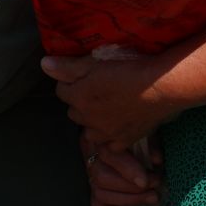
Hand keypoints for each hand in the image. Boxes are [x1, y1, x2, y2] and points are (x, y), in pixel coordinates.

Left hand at [43, 52, 177, 148]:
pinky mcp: (124, 141)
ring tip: (105, 108)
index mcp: (78, 97)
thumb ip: (68, 66)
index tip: (81, 75)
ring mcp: (106, 133)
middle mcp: (88, 119)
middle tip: (95, 89)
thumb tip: (44, 65)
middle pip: (74, 111)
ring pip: (90, 130)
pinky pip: (110, 144)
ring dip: (93, 121)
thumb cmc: (129, 69)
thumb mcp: (96, 61)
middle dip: (80, 102)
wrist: (161, 87)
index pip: (61, 90)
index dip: (70, 81)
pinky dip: (110, 136)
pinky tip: (118, 125)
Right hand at [84, 131, 163, 205]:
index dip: (126, 169)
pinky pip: (95, 202)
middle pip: (102, 177)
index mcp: (98, 136)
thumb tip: (156, 161)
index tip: (146, 180)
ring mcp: (87, 171)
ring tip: (152, 198)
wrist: (115, 123)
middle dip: (131, 188)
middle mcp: (88, 153)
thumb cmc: (131, 126)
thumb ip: (148, 143)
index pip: (107, 155)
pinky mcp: (91, 185)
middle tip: (155, 187)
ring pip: (100, 191)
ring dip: (128, 200)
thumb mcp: (140, 128)